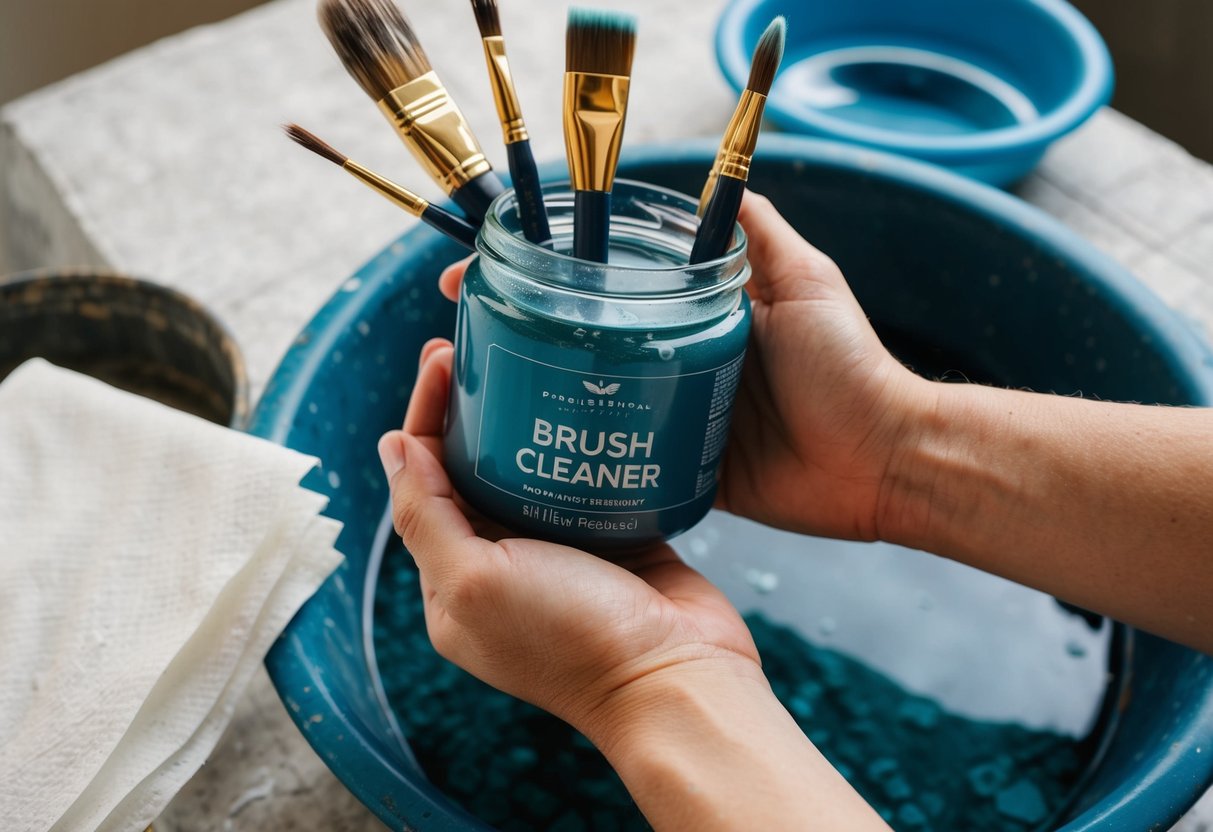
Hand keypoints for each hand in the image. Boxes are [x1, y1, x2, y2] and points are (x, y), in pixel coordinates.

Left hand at [379, 340, 889, 830]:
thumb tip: (391, 448)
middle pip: (468, 466)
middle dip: (466, 406)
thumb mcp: (476, 583)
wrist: (678, 676)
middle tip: (472, 346)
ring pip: (526, 465)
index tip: (441, 361)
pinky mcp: (610, 536)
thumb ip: (427, 517)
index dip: (425, 417)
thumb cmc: (573, 640)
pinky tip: (579, 395)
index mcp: (452, 579)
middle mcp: (498, 563)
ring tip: (522, 356)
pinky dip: (576, 437)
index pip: (422, 481)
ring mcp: (556, 549)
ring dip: (520, 414)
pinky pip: (583, 475)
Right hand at [436, 193, 931, 541]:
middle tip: (461, 332)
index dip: (549, 274)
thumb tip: (712, 179)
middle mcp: (675, 359)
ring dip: (537, 391)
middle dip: (523, 332)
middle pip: (586, 339)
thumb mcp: (808, 280)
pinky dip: (577, 453)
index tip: (487, 266)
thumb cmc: (850, 367)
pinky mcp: (681, 466)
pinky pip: (620, 458)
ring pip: (591, 398)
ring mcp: (674, 415)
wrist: (883, 461)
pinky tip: (528, 450)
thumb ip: (762, 233)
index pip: (607, 284)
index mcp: (695, 314)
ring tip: (478, 386)